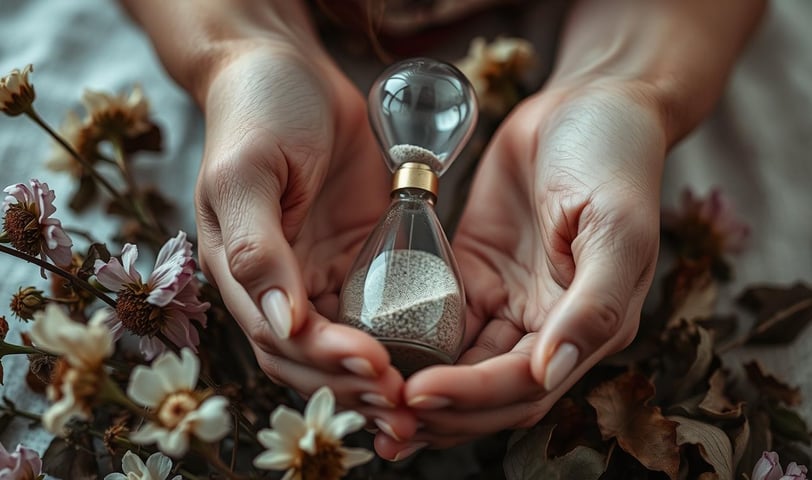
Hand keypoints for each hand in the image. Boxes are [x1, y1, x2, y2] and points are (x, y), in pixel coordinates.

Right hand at [194, 43, 416, 438]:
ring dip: (377, 376)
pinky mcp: (359, 255)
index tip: (372, 365)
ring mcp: (321, 271)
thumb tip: (279, 322)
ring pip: (346, 343)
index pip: (279, 337)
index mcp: (241, 270)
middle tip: (402, 400)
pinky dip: (398, 337)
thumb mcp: (246, 172)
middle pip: (312, 356)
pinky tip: (427, 356)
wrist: (289, 68)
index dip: (323, 359)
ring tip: (417, 401)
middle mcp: (281, 282)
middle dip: (353, 383)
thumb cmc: (257, 111)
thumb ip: (255, 248)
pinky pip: (378, 307)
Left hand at [377, 79, 664, 455]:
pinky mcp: (473, 274)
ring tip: (367, 405)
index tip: (418, 393)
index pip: (523, 384)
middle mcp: (544, 326)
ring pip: (458, 366)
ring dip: (418, 390)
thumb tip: (551, 373)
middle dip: (440, 410)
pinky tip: (373, 355)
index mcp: (587, 326)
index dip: (473, 396)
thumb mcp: (617, 228)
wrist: (586, 102)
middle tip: (382, 416)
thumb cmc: (614, 160)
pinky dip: (409, 344)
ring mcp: (505, 301)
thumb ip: (592, 306)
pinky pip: (437, 320)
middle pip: (487, 392)